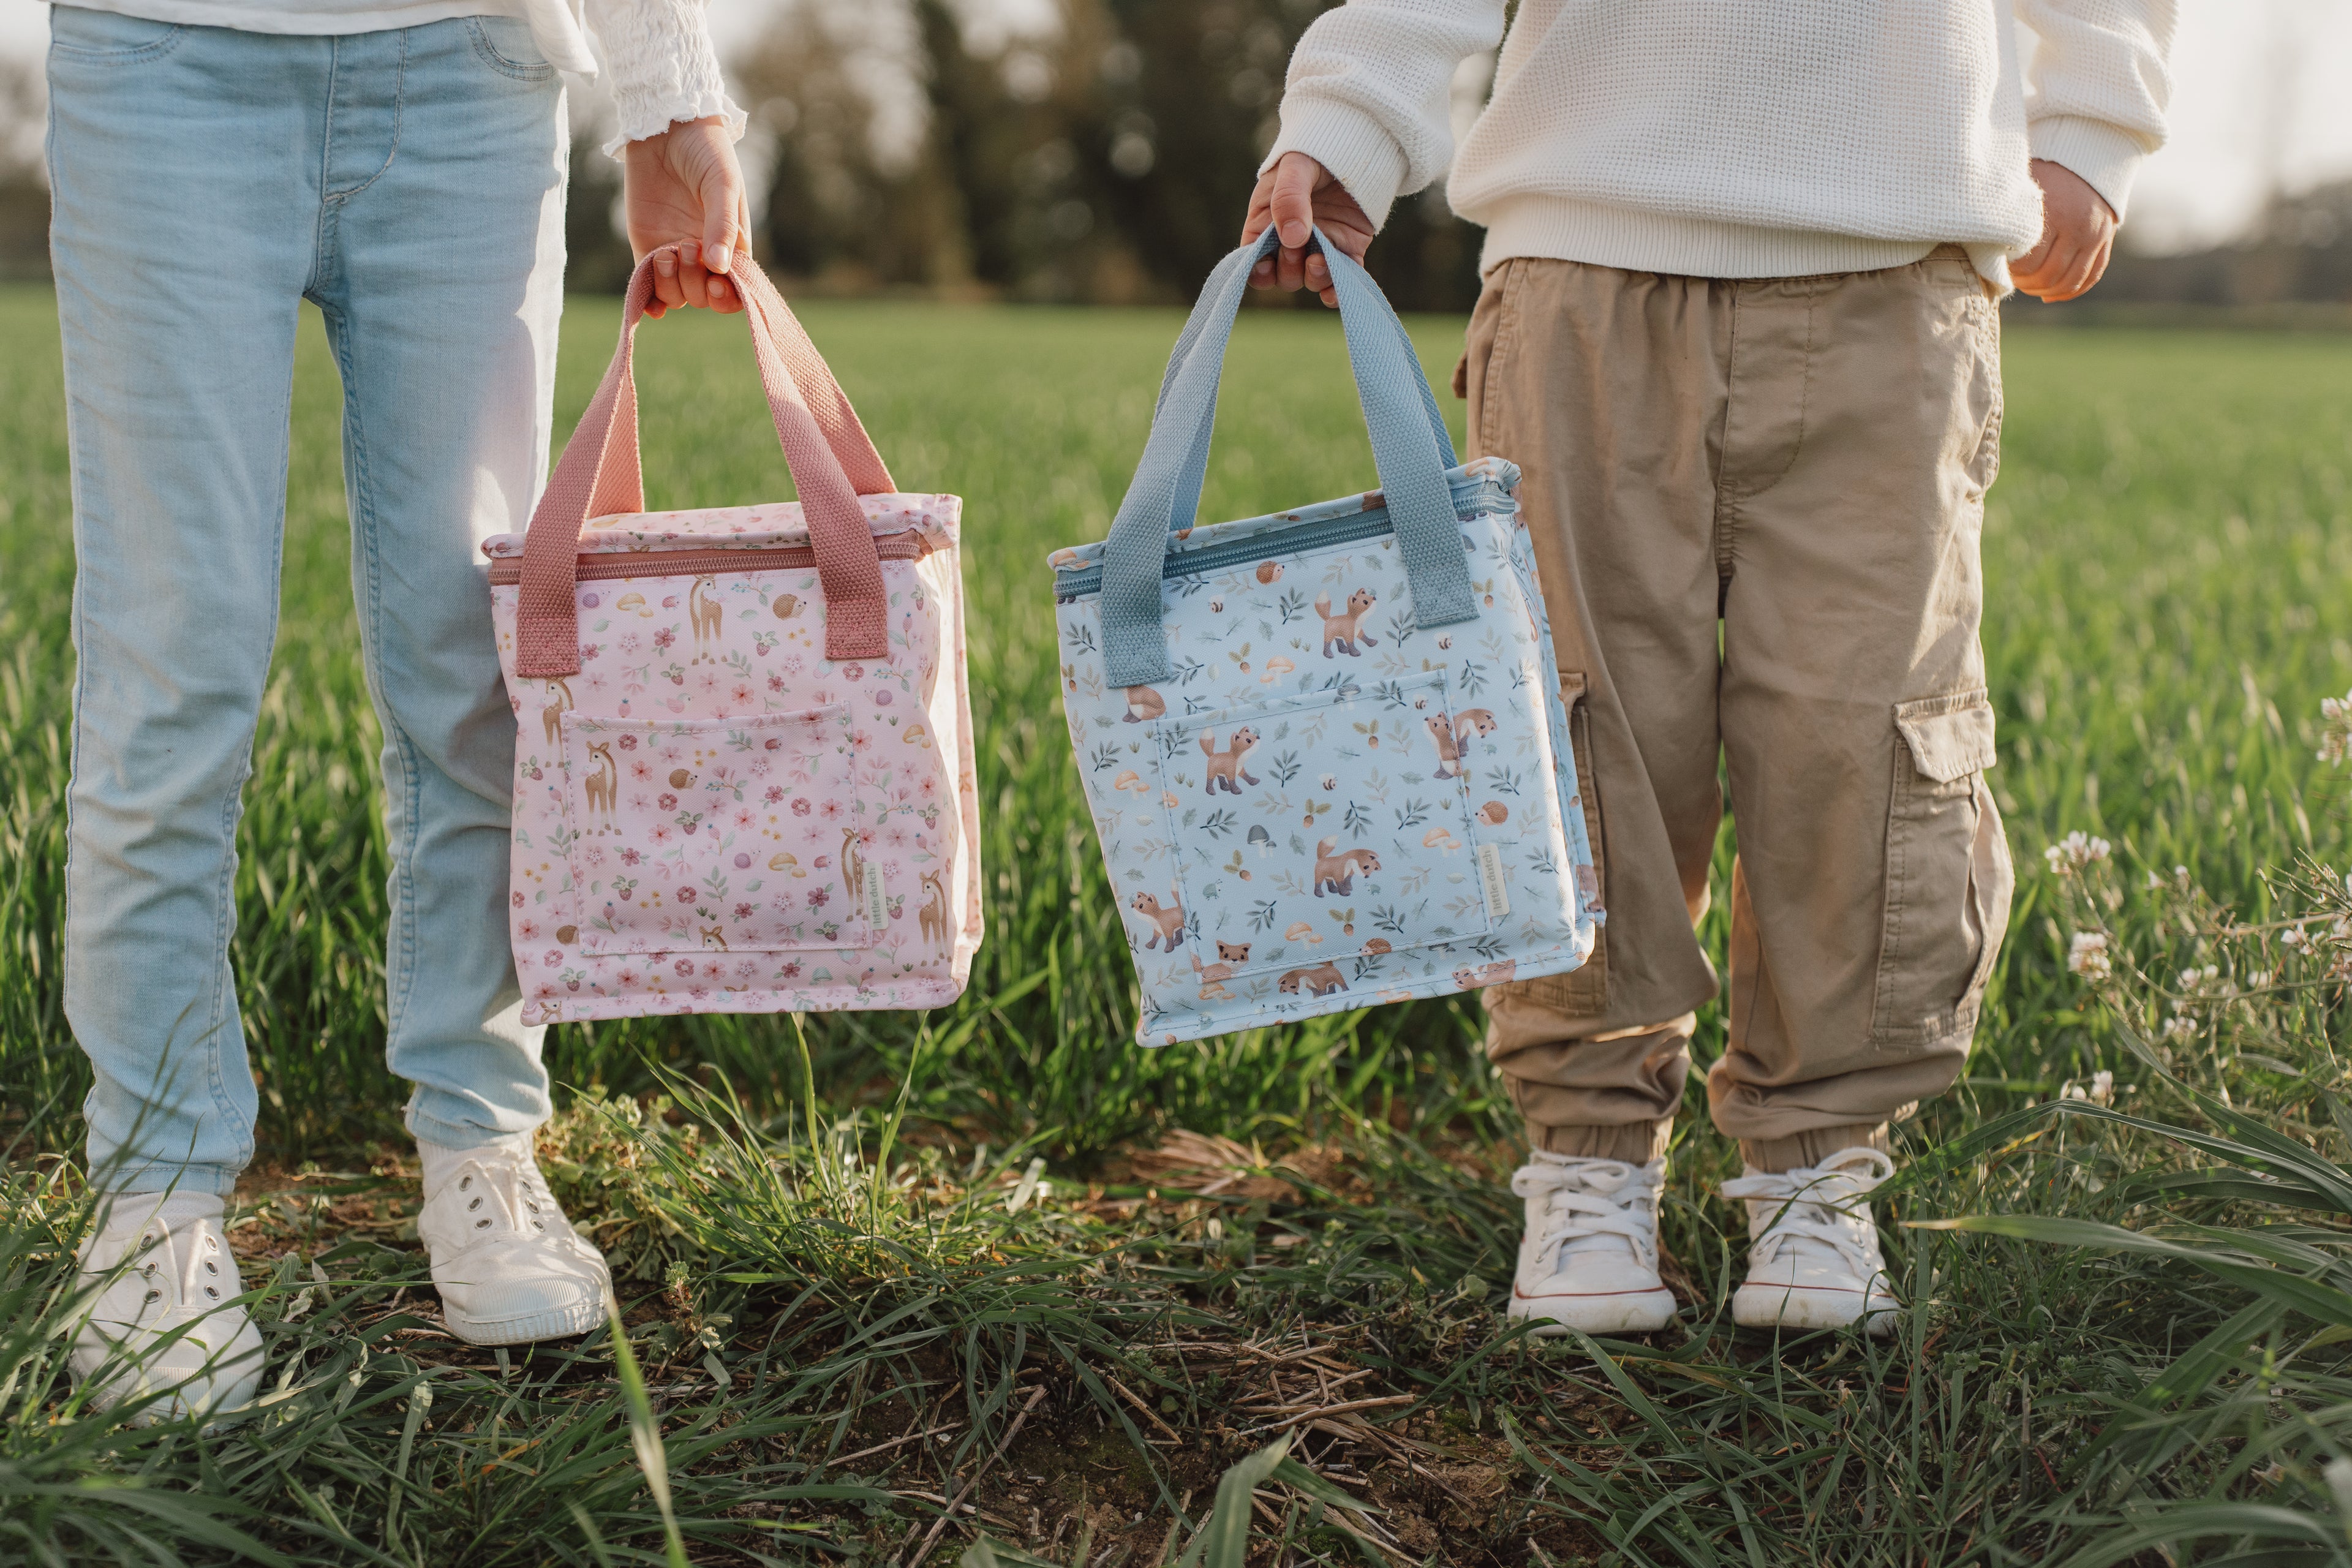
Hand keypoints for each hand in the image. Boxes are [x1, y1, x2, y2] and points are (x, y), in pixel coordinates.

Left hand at [624, 117, 752, 316]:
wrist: (666, 126)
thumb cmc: (705, 152)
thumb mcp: (722, 184)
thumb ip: (723, 225)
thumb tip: (720, 269)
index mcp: (733, 244)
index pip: (736, 289)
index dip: (728, 298)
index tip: (717, 282)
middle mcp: (706, 255)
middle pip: (703, 296)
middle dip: (695, 282)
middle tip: (686, 245)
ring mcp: (676, 253)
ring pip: (677, 295)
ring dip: (672, 285)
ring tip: (666, 253)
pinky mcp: (647, 246)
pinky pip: (649, 286)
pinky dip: (649, 299)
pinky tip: (648, 303)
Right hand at [1241, 152, 1375, 307]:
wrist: (1356, 142)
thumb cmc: (1315, 151)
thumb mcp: (1295, 167)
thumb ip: (1288, 198)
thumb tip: (1292, 239)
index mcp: (1267, 221)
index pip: (1254, 258)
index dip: (1258, 270)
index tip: (1266, 266)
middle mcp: (1291, 239)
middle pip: (1283, 274)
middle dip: (1288, 268)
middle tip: (1297, 249)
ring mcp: (1320, 245)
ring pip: (1311, 279)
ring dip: (1314, 278)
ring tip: (1319, 262)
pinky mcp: (1348, 249)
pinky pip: (1342, 278)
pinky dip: (1338, 289)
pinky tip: (1336, 292)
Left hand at [2013, 160, 2117, 303]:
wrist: (2083, 151)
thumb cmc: (2041, 168)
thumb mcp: (2021, 185)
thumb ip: (2008, 216)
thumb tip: (1984, 250)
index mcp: (2056, 213)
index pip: (2029, 263)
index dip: (2011, 272)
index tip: (2000, 267)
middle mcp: (2080, 226)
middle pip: (2049, 276)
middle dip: (2026, 284)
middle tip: (2012, 280)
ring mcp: (2097, 234)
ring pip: (2071, 281)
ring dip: (2045, 291)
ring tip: (2028, 286)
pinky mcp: (2107, 237)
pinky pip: (2093, 275)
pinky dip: (2071, 291)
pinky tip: (2050, 296)